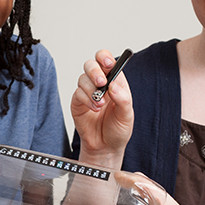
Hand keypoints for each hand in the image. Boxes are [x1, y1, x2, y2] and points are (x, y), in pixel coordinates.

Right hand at [71, 49, 133, 164]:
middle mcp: (100, 84)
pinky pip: (77, 93)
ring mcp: (88, 92)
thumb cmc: (118, 129)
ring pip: (83, 78)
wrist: (105, 147)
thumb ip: (122, 98)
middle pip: (91, 65)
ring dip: (91, 90)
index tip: (108, 63)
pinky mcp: (78, 102)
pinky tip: (94, 110)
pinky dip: (86, 100)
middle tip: (101, 83)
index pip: (107, 61)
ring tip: (100, 104)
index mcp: (115, 81)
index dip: (105, 57)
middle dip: (95, 71)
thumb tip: (113, 85)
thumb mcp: (127, 115)